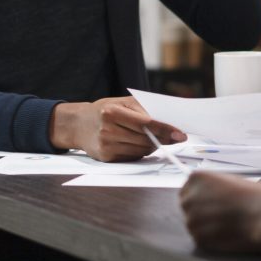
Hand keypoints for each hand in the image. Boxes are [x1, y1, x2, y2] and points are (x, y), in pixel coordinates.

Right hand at [49, 96, 185, 161]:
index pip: (146, 123)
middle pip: (146, 138)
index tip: (181, 134)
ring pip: (142, 150)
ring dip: (153, 145)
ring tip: (154, 137)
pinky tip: (137, 143)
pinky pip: (133, 156)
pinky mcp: (106, 157)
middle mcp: (107, 129)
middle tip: (176, 137)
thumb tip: (171, 123)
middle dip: (164, 139)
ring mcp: (106, 145)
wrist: (79, 124)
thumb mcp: (123, 103)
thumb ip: (145, 110)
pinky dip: (141, 151)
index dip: (165, 129)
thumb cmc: (106, 110)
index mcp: (112, 112)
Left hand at [180, 171, 260, 252]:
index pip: (188, 188)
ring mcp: (191, 219)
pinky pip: (201, 238)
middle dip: (200, 210)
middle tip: (219, 213)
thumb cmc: (254, 195)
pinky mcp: (199, 238)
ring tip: (227, 223)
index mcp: (197, 178)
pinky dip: (212, 237)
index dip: (200, 196)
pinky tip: (228, 232)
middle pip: (187, 206)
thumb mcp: (231, 181)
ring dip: (206, 225)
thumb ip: (214, 188)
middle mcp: (189, 198)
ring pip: (194, 223)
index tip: (211, 200)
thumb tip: (209, 197)